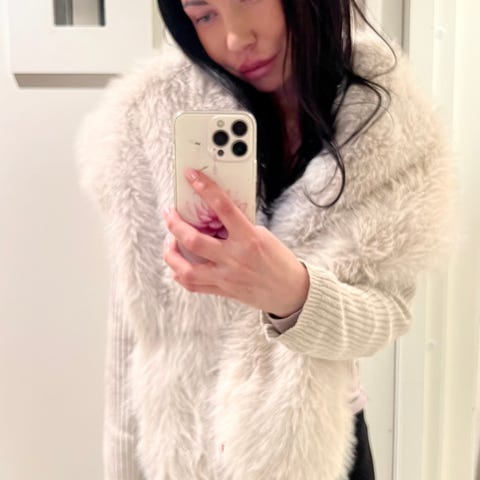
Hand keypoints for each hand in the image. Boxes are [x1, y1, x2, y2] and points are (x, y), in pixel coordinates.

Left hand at [162, 168, 308, 316]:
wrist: (291, 292)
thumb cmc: (279, 261)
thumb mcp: (263, 235)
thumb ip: (238, 226)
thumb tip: (213, 215)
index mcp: (249, 239)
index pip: (223, 207)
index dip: (205, 188)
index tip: (192, 176)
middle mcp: (234, 258)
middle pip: (193, 240)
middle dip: (174, 224)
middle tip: (169, 213)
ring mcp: (226, 277)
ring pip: (185, 268)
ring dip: (170, 253)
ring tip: (170, 241)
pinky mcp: (222, 290)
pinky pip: (192, 285)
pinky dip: (180, 273)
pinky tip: (178, 264)